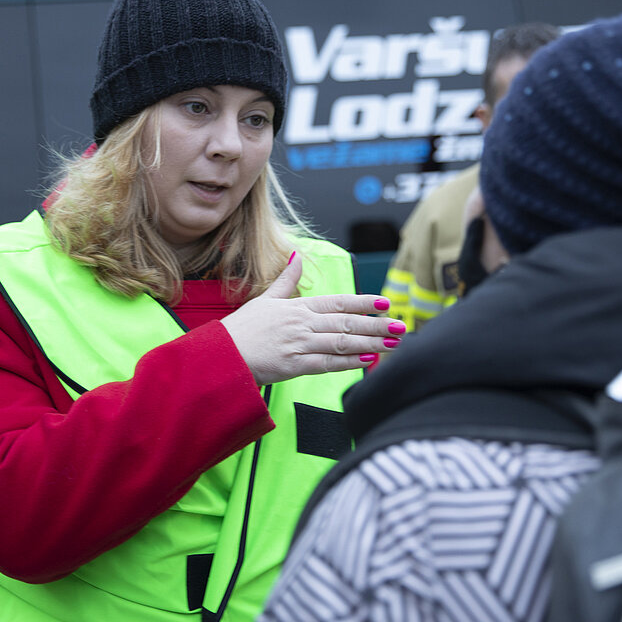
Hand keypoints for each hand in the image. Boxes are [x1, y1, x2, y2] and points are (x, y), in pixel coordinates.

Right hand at [221, 252, 406, 385]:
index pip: (336, 301)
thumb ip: (286, 279)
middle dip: (376, 324)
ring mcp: (298, 344)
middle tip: (400, 325)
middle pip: (345, 322)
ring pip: (341, 342)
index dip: (362, 301)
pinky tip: (368, 361)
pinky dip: (348, 362)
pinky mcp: (293, 366)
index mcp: (297, 307)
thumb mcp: (265, 298)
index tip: (384, 302)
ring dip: (370, 343)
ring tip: (392, 343)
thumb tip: (297, 255)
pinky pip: (327, 363)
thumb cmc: (243, 328)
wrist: (221, 354)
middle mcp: (301, 323)